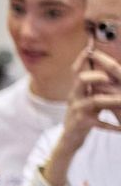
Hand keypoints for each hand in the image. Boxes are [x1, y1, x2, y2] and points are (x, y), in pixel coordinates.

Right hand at [46, 47, 120, 185]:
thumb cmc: (84, 114)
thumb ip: (97, 86)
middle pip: (81, 80)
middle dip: (96, 76)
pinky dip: (111, 124)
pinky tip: (120, 127)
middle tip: (108, 77)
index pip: (78, 69)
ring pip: (94, 100)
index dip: (83, 58)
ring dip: (111, 100)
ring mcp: (78, 110)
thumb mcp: (88, 97)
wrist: (70, 137)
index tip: (89, 47)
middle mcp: (76, 96)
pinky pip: (98, 121)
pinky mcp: (82, 123)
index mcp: (78, 89)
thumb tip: (109, 72)